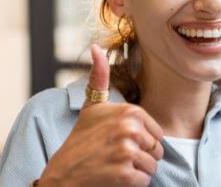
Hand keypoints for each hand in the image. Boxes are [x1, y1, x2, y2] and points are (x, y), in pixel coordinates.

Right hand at [39, 45, 163, 186]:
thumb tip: (96, 48)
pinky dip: (132, 184)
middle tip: (116, 156)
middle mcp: (130, 129)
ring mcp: (127, 151)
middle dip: (141, 158)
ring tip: (115, 166)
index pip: (157, 134)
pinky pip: (144, 181)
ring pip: (152, 167)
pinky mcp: (126, 174)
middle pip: (157, 150)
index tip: (120, 142)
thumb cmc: (81, 139)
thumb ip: (99, 77)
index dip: (142, 142)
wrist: (63, 173)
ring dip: (137, 172)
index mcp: (130, 112)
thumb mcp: (92, 106)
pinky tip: (114, 178)